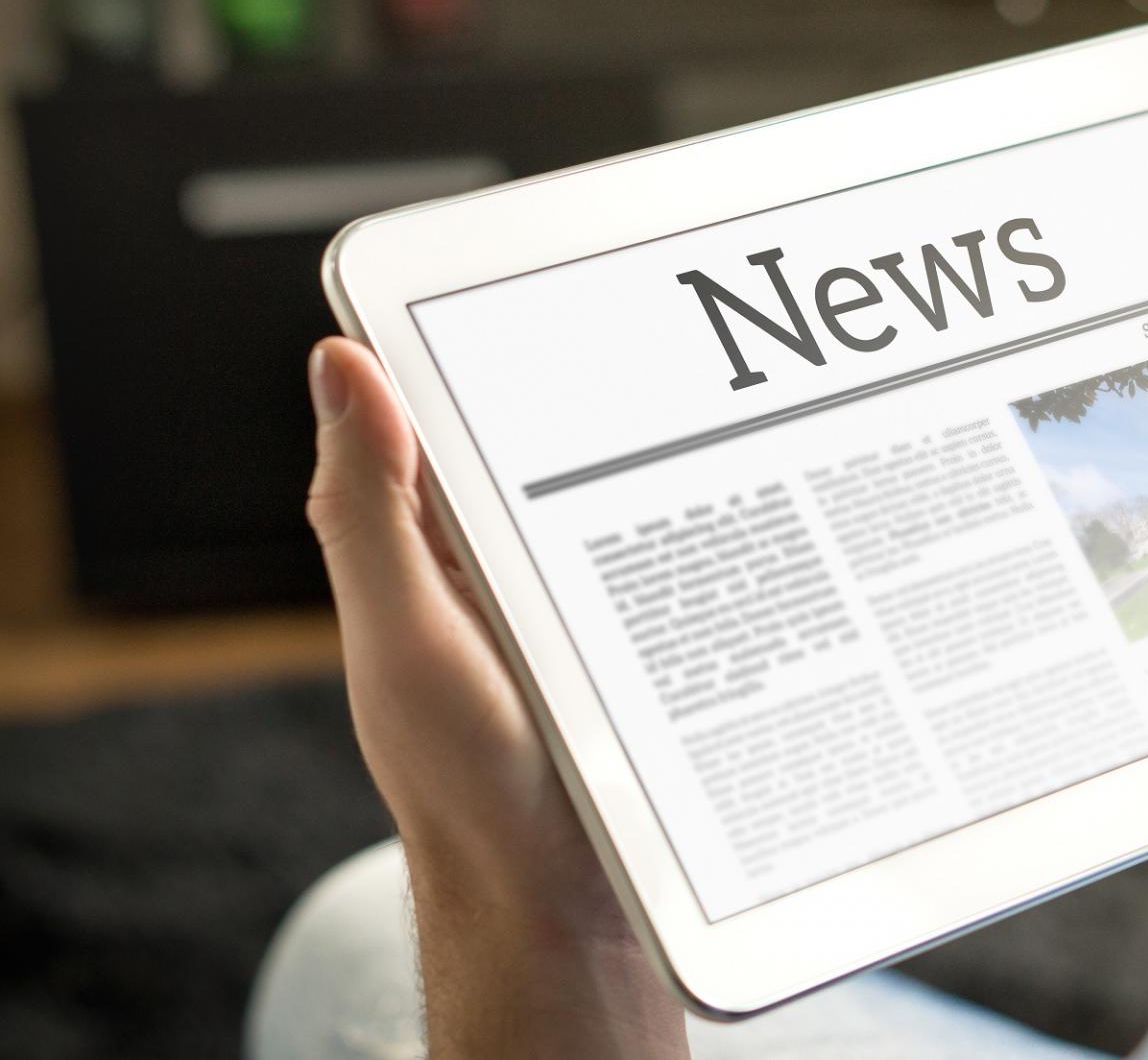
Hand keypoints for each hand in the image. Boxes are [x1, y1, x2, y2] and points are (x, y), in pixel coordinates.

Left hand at [305, 337, 688, 1058]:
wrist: (568, 914)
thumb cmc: (471, 792)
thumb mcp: (408, 637)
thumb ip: (372, 509)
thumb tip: (339, 365)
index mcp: (431, 555)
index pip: (446, 416)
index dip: (479, 343)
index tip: (537, 276)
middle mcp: (504, 578)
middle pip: (560, 452)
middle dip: (616, 398)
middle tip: (684, 342)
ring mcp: (580, 619)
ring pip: (632, 513)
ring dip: (679, 472)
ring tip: (744, 417)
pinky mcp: (643, 662)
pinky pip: (681, 582)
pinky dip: (717, 548)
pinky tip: (764, 527)